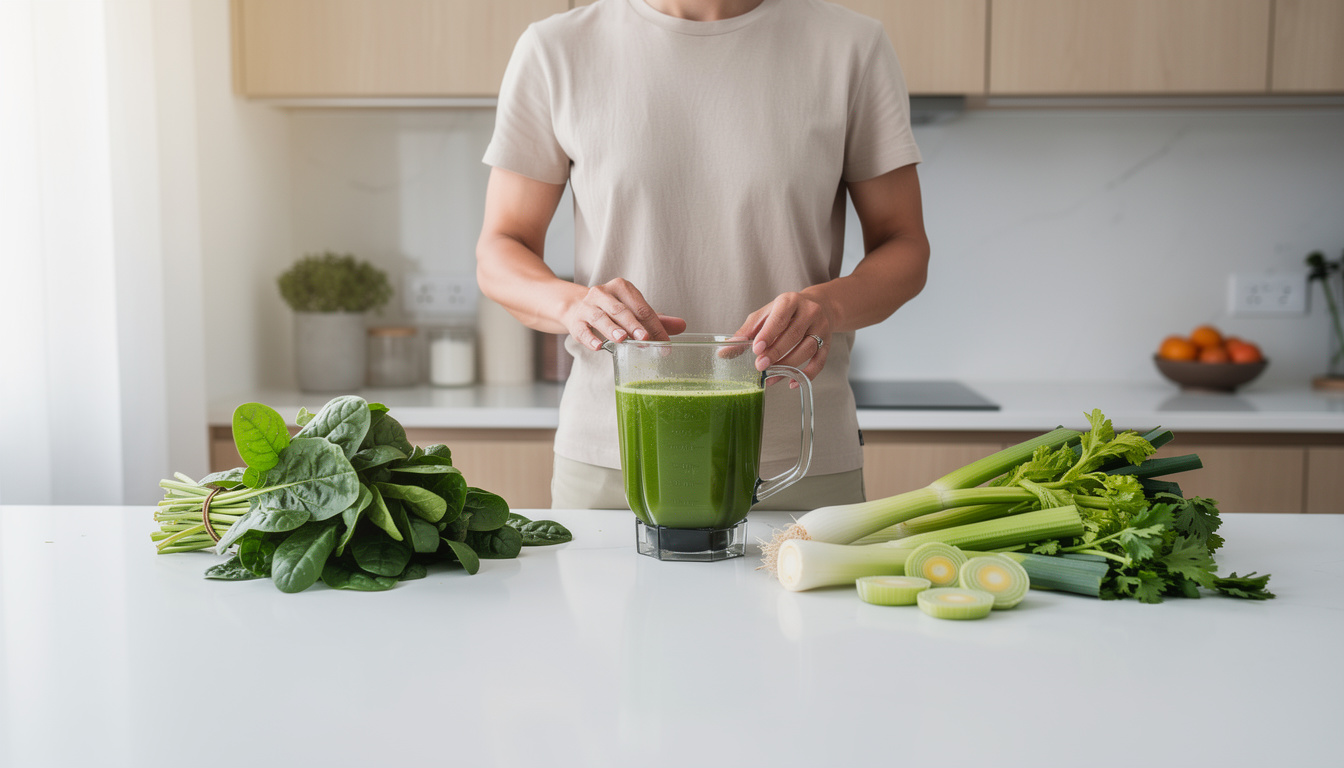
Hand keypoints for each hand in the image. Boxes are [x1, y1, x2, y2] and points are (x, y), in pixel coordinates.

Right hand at [561, 278, 686, 350]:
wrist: (576, 307)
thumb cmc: (611, 310)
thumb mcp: (633, 310)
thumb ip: (657, 319)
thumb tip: (682, 325)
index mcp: (621, 287)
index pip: (640, 307)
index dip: (653, 325)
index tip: (664, 342)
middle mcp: (602, 293)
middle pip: (620, 309)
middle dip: (633, 325)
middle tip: (645, 337)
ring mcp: (587, 306)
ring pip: (601, 317)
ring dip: (611, 328)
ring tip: (622, 338)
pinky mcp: (575, 321)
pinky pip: (583, 330)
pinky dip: (590, 338)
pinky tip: (598, 346)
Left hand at [733, 291, 831, 384]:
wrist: (818, 306)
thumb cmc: (785, 312)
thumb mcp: (764, 315)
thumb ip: (746, 332)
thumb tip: (724, 351)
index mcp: (790, 301)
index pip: (780, 318)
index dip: (768, 334)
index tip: (756, 348)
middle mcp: (809, 312)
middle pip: (794, 335)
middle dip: (776, 353)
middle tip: (760, 366)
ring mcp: (821, 328)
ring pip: (807, 349)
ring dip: (788, 365)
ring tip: (770, 376)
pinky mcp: (827, 343)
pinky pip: (820, 361)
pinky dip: (806, 374)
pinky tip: (791, 382)